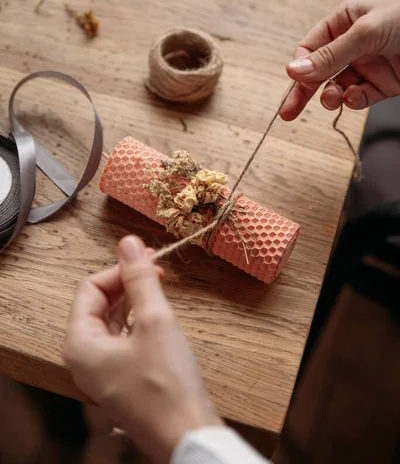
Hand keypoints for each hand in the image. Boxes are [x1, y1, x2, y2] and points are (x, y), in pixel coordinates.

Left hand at [63, 236, 221, 463]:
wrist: (187, 434)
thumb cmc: (168, 383)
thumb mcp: (155, 319)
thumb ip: (139, 278)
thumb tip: (127, 242)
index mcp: (80, 343)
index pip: (90, 288)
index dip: (119, 269)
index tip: (148, 258)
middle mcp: (84, 357)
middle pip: (98, 303)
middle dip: (126, 281)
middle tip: (156, 267)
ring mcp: (102, 370)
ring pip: (112, 319)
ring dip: (134, 298)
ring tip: (159, 286)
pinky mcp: (121, 377)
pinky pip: (122, 337)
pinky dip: (138, 319)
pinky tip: (158, 313)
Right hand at [279, 0, 399, 120]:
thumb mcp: (366, 32)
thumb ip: (330, 54)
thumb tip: (294, 71)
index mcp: (343, 21)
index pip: (311, 48)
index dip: (301, 65)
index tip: (295, 80)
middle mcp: (351, 44)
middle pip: (319, 72)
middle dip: (304, 91)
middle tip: (287, 113)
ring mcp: (367, 66)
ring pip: (337, 87)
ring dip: (331, 96)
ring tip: (332, 100)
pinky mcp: (382, 85)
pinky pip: (359, 97)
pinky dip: (354, 101)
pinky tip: (353, 98)